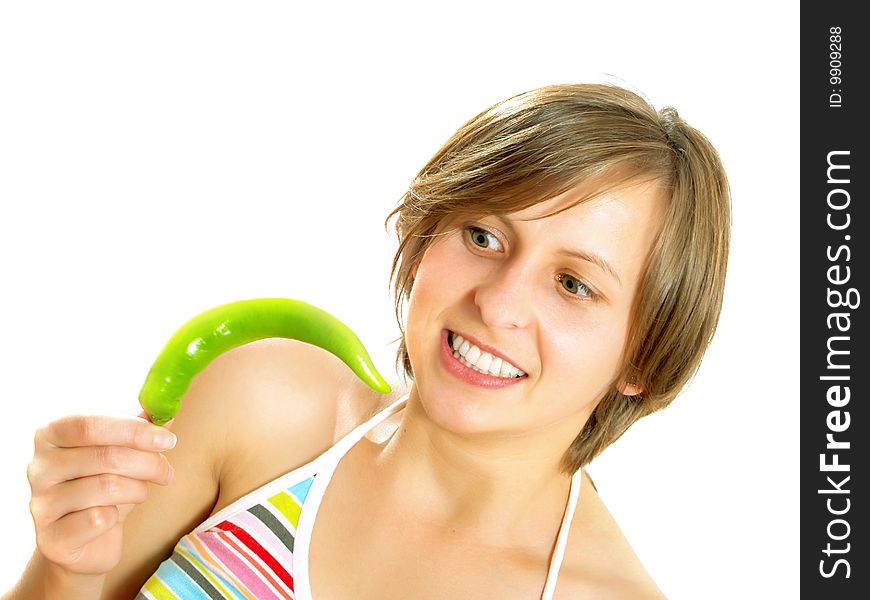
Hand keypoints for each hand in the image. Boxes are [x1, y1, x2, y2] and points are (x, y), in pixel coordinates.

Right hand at [26, 414, 175, 575]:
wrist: (84, 540)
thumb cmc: (104, 485)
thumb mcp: (121, 451)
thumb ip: (140, 428)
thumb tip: (167, 412)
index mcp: (51, 434)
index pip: (90, 425)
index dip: (133, 431)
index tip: (167, 439)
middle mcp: (39, 466)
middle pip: (105, 456)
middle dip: (147, 463)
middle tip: (167, 472)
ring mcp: (41, 503)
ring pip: (107, 487)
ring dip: (138, 489)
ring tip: (141, 492)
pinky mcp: (51, 537)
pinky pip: (99, 519)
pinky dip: (117, 516)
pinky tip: (112, 516)